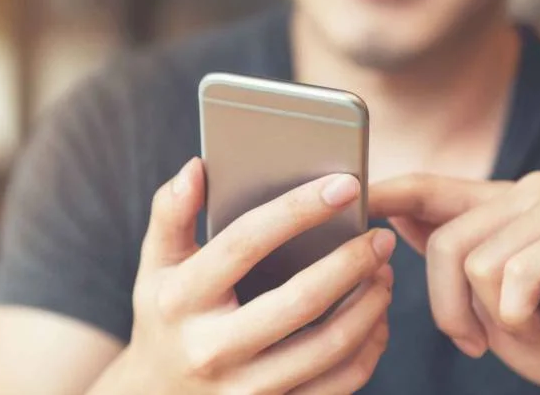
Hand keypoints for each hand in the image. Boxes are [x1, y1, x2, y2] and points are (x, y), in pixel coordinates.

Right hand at [92, 158, 396, 394]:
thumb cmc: (166, 316)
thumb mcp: (156, 266)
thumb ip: (171, 213)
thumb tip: (196, 167)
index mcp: (180, 300)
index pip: (244, 244)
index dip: (297, 210)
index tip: (345, 185)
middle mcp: (211, 349)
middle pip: (299, 301)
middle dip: (350, 263)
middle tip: (380, 238)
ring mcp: (245, 389)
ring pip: (328, 347)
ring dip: (368, 306)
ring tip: (383, 273)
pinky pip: (338, 385)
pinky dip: (368, 348)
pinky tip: (376, 318)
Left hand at [370, 171, 539, 393]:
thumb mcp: (480, 300)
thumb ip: (445, 254)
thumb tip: (392, 213)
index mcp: (497, 205)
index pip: (429, 188)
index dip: (388, 192)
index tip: (353, 194)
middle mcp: (528, 193)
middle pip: (444, 242)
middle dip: (451, 307)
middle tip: (480, 340)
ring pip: (477, 263)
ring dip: (495, 317)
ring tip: (529, 324)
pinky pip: (517, 275)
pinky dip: (520, 316)